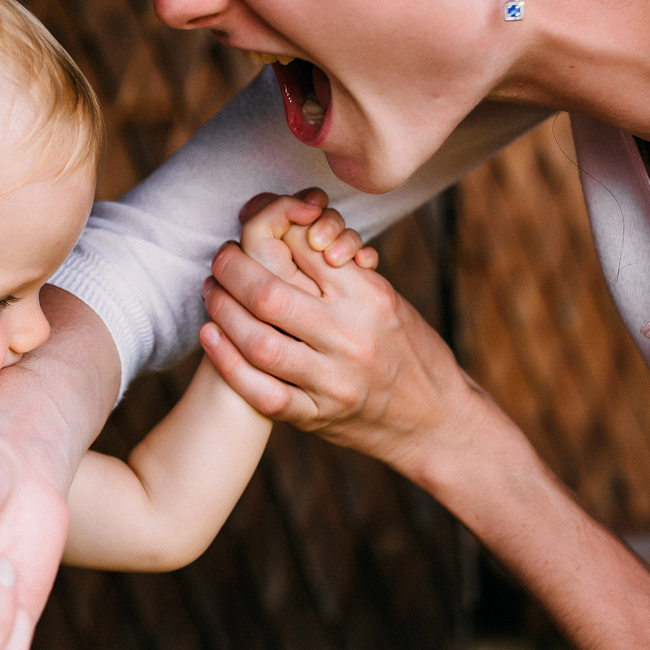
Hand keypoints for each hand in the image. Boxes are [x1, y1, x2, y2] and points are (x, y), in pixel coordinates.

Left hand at [201, 204, 478, 479]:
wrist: (438, 420)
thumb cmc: (410, 350)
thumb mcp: (385, 299)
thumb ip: (339, 273)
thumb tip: (285, 233)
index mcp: (370, 297)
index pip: (303, 249)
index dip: (267, 230)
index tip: (248, 228)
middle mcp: (351, 336)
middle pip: (270, 293)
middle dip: (232, 269)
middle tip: (220, 259)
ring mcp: (333, 380)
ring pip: (260, 343)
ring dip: (223, 312)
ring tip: (211, 292)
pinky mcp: (318, 415)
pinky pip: (262, 392)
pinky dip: (228, 364)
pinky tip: (211, 338)